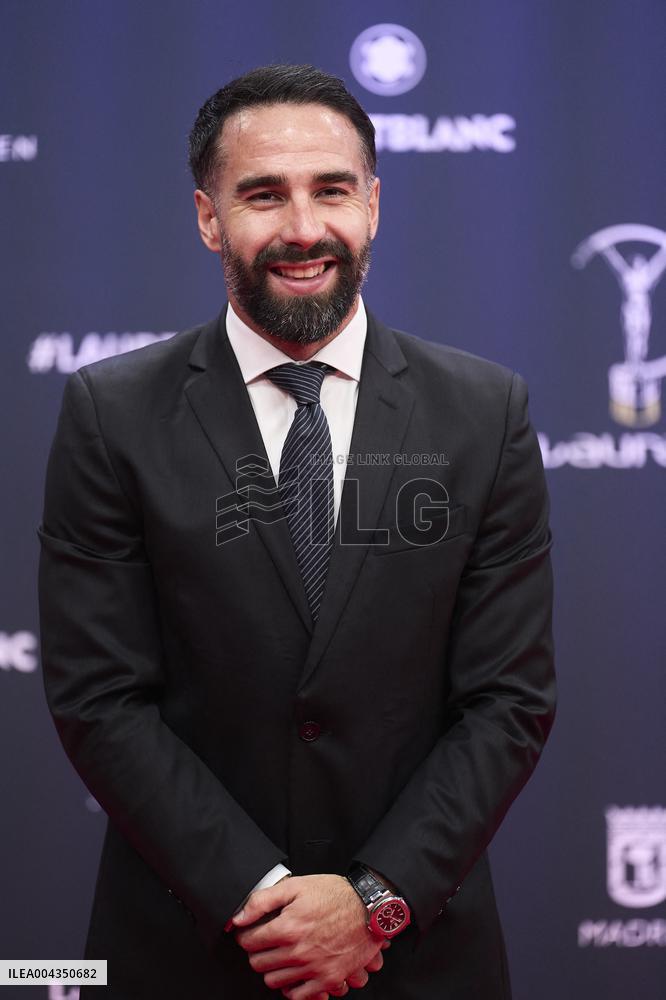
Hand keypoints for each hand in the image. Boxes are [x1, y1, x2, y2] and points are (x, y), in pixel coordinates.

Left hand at [232, 874, 385, 997]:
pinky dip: (291, 987)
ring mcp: (313, 968)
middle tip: (265, 943)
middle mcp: (298, 951)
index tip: (249, 933)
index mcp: (288, 927)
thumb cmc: (334, 894)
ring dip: (272, 969)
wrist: (368, 908)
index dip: (245, 936)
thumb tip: (239, 918)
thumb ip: (263, 901)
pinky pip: (297, 995)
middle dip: (257, 952)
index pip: (248, 942)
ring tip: (279, 956)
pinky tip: (294, 972)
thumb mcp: (296, 886)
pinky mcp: (327, 979)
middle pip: (258, 963)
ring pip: (273, 981)